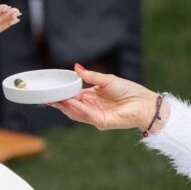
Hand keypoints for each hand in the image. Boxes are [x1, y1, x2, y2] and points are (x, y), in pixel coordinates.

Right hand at [47, 65, 167, 131]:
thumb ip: (90, 76)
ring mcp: (95, 116)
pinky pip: (87, 116)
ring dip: (65, 106)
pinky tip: (70, 102)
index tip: (49, 91)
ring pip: (75, 113)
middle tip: (46, 96)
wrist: (144, 102)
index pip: (72, 96)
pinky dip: (78, 109)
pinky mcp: (102, 122)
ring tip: (54, 99)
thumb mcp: (106, 80)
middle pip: (70, 106)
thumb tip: (75, 67)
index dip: (61, 94)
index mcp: (91, 97)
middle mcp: (91, 107)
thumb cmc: (129, 91)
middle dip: (58, 102)